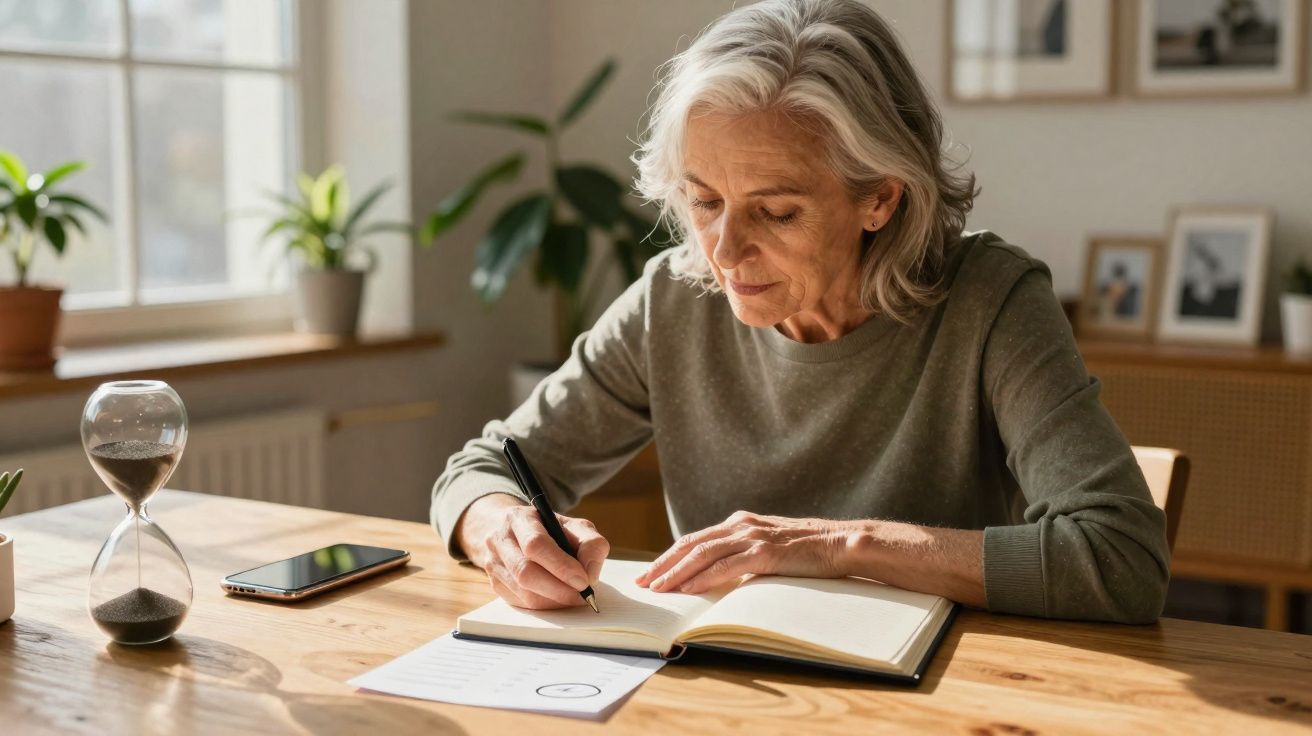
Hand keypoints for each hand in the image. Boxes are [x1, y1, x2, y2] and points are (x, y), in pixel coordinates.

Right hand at [455, 493, 610, 609]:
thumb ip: (590, 544)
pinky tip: (558, 598)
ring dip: (554, 600)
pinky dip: (544, 605)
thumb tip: (590, 575)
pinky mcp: (495, 584)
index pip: (536, 544)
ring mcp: (493, 564)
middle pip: (525, 572)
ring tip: (574, 597)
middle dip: (559, 589)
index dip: (561, 566)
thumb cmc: (551, 530)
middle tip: (582, 595)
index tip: (583, 581)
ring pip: (523, 593)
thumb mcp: (575, 526)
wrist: (518, 533)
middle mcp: (500, 540)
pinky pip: (521, 603)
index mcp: (519, 518)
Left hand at [635, 511, 851, 594]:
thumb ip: (745, 553)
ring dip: (677, 572)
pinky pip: (727, 566)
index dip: (670, 556)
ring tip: (658, 588)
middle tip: (643, 583)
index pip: (695, 539)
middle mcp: (741, 525)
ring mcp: (752, 537)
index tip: (650, 573)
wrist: (841, 543)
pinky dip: (704, 578)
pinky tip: (689, 588)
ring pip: (703, 553)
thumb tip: (721, 574)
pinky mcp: (765, 552)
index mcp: (740, 522)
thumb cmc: (808, 551)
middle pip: (691, 543)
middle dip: (663, 564)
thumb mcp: (769, 547)